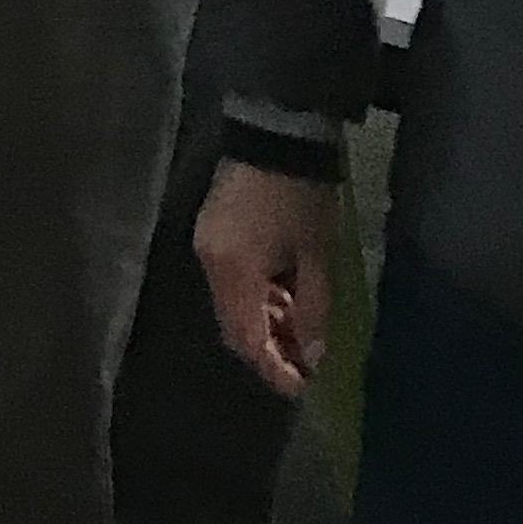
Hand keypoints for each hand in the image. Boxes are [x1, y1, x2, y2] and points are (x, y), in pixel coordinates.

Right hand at [194, 161, 336, 396]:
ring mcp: (205, 246)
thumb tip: (313, 355)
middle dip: (267, 351)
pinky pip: (227, 284)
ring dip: (261, 325)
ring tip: (297, 330)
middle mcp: (209, 263)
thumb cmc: (302, 199)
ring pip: (228, 307)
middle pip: (232, 327)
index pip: (247, 338)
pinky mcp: (209, 233)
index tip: (301, 387)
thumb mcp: (317, 257)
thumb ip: (313, 310)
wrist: (276, 136)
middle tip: (302, 362)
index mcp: (233, 270)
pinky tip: (279, 297)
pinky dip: (252, 300)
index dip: (273, 368)